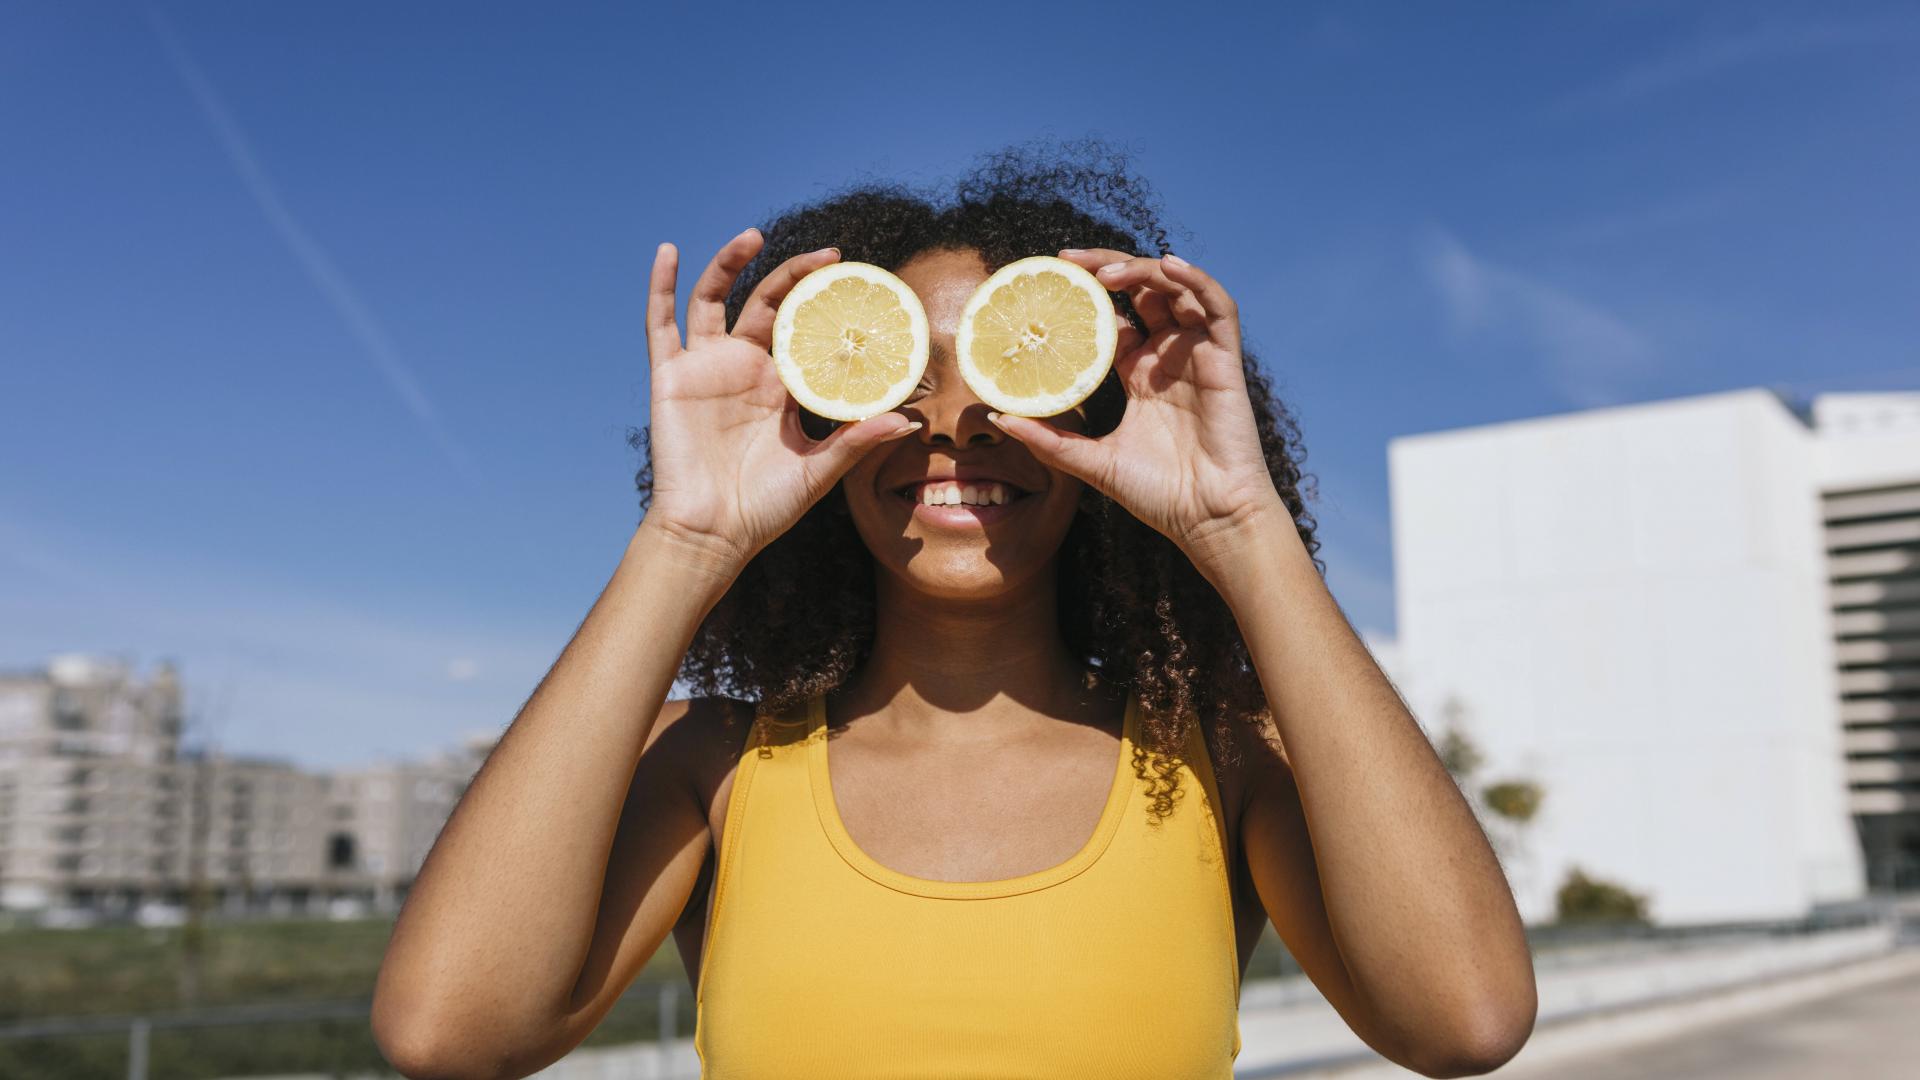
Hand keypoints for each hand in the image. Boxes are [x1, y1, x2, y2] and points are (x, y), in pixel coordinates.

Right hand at [641, 229, 919, 575]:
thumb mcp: (819, 472)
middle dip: (796, 276)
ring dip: (730, 263)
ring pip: (715, 299)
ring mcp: (706, 368)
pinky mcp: (671, 377)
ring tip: (754, 235)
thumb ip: (856, 441)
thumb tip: (908, 420)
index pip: (807, 331)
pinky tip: (668, 252)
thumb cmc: (764, 508)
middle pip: (769, 304)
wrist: (712, 533)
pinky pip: (660, 323)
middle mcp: (744, 368)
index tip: (858, 283)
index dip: (828, 306)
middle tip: (830, 257)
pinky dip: (660, 286)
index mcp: (781, 386)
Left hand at [986, 248, 1287, 578]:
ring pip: (1176, 289)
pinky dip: (1197, 280)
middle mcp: (1169, 357)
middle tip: (1067, 262)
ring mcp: (1198, 355)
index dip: (1086, 294)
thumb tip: (996, 417)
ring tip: (1104, 273)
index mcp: (1140, 374)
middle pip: (1141, 292)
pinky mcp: (1226, 361)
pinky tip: (1168, 265)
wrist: (1208, 520)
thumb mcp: (1091, 462)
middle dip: (1106, 268)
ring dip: (1142, 270)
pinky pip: (1218, 307)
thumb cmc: (1158, 495)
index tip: (1050, 282)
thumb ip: (1048, 439)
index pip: (1114, 317)